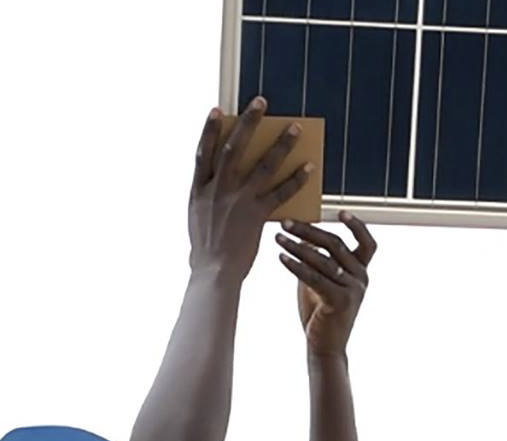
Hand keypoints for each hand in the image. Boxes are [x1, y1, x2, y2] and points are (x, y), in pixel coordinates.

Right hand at [188, 97, 313, 279]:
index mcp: (198, 190)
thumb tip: (217, 181)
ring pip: (262, 165)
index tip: (218, 110)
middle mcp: (217, 190)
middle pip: (234, 148)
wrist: (214, 272)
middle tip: (262, 102)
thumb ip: (208, 195)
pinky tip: (308, 167)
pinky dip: (295, 179)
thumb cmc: (206, 249)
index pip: (203, 152)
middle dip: (249, 123)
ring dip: (280, 144)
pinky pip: (280, 191)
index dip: (209, 130)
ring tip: (295, 128)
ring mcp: (237, 201)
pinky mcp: (256, 214)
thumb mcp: (198, 216)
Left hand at [275, 211, 378, 353]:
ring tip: (277, 237)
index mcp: (361, 271)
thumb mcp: (321, 280)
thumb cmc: (321, 311)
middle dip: (309, 231)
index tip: (340, 211)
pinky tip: (281, 257)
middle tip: (286, 223)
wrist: (325, 346)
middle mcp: (361, 278)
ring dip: (297, 246)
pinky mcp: (340, 302)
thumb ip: (318, 259)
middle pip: (336, 245)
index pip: (367, 243)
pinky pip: (315, 278)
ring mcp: (353, 290)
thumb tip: (303, 235)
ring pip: (324, 260)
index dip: (357, 226)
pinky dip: (296, 266)